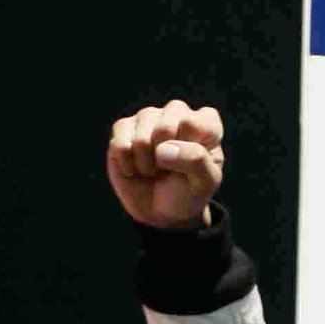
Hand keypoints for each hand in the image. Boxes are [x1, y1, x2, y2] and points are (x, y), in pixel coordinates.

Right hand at [107, 99, 224, 229]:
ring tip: (153, 170)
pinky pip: (119, 144)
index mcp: (204, 121)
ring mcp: (148, 117)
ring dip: (145, 164)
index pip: (194, 124)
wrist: (162, 211)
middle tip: (168, 170)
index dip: (188, 152)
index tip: (191, 167)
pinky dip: (127, 165)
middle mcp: (176, 112)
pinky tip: (135, 168)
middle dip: (165, 160)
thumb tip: (162, 149)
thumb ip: (196, 161)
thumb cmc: (188, 192)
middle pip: (165, 128)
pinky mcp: (123, 128)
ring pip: (140, 137)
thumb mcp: (205, 183)